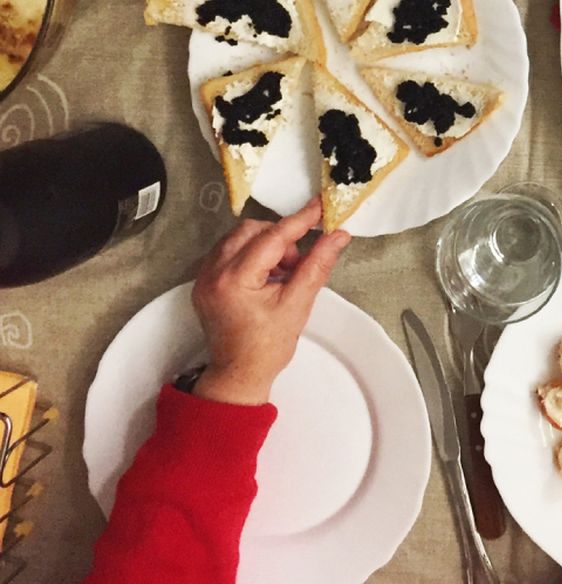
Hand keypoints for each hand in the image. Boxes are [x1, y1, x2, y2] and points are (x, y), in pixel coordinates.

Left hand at [189, 199, 350, 405]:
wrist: (238, 375)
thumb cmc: (265, 348)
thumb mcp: (297, 305)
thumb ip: (316, 265)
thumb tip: (336, 237)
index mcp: (234, 281)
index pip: (273, 237)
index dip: (300, 220)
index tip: (319, 208)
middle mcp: (213, 274)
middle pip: (251, 231)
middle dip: (280, 238)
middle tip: (297, 261)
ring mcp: (204, 278)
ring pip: (238, 238)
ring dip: (265, 244)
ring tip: (281, 271)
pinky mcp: (204, 282)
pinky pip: (228, 251)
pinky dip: (250, 254)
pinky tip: (265, 275)